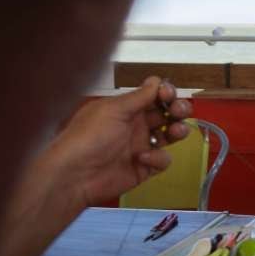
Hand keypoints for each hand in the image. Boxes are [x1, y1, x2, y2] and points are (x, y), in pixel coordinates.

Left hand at [50, 76, 192, 206]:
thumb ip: (139, 96)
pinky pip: (162, 160)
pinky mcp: (145, 168)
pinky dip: (158, 158)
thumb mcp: (113, 110)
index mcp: (126, 109)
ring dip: (177, 131)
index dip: (164, 93)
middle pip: (166, 114)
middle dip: (178, 109)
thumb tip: (156, 80)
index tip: (168, 95)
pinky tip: (144, 158)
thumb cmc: (89, 137)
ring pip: (170, 135)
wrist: (75, 175)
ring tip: (176, 131)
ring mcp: (141, 146)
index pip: (153, 96)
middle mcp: (136, 125)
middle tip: (179, 111)